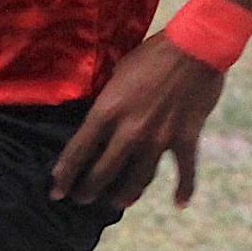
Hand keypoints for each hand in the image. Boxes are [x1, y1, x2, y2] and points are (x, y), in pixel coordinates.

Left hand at [49, 34, 225, 211]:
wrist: (195, 47)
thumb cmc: (152, 54)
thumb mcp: (117, 73)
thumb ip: (108, 101)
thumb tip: (99, 118)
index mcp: (107, 111)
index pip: (78, 151)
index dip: (64, 175)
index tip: (57, 192)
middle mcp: (130, 131)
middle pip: (104, 172)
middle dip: (89, 190)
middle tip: (83, 199)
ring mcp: (159, 138)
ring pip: (138, 179)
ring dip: (125, 195)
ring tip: (117, 202)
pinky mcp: (185, 139)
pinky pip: (185, 172)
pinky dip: (184, 189)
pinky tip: (179, 204)